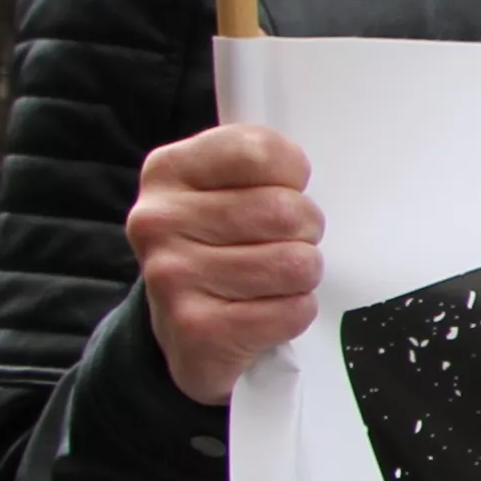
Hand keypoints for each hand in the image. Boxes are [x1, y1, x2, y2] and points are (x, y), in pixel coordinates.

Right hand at [130, 122, 321, 406]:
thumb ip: (261, 163)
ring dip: (301, 276)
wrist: (185, 330)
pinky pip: (292, 311)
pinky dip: (294, 313)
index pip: (260, 150)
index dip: (292, 174)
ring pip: (295, 263)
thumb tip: (321, 167)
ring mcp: (172, 276)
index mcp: (168, 170)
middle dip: (304, 231)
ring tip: (273, 280)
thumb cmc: (219, 247)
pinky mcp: (196, 329)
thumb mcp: (225, 187)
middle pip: (285, 210)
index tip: (284, 190)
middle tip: (284, 244)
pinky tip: (265, 312)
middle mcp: (158, 220)